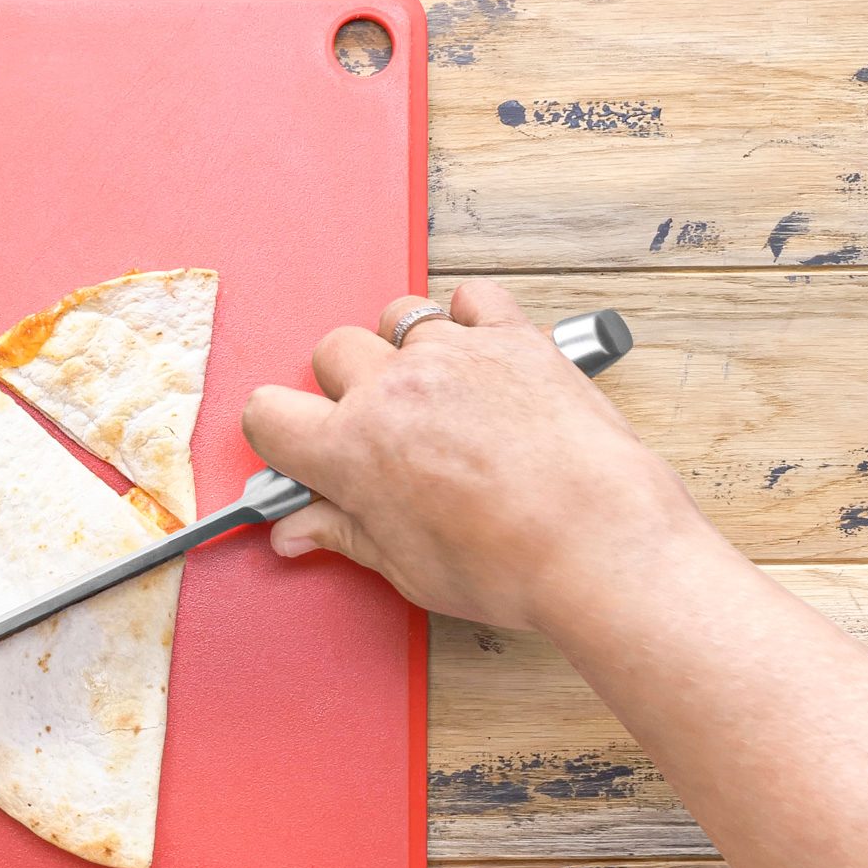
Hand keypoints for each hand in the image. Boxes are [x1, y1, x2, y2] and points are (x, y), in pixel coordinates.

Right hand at [241, 279, 715, 630]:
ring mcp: (453, 355)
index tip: (301, 449)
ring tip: (430, 391)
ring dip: (400, 348)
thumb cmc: (511, 564)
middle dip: (341, 387)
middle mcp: (393, 388)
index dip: (279, 434)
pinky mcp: (512, 339)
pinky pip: (472, 299)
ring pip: (395, 317)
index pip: (268, 413)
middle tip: (376, 429)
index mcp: (351, 449)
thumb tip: (298, 531)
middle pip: (331, 352)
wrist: (599, 544)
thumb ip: (343, 534)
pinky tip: (477, 353)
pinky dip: (468, 316)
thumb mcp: (407, 568)